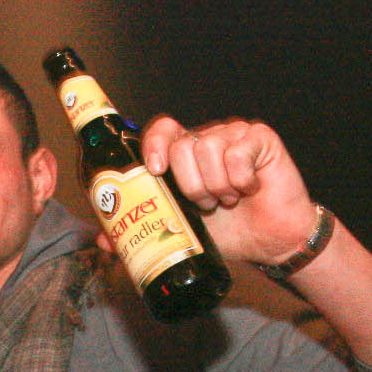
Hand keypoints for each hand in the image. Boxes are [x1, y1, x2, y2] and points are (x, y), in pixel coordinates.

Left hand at [130, 116, 318, 265]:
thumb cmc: (225, 232)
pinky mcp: (260, 139)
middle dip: (189, 185)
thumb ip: (141, 229)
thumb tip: (101, 240)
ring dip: (214, 185)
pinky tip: (248, 190)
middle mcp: (207, 139)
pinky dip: (239, 179)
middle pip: (181, 146)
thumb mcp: (178, 231)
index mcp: (183, 155)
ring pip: (207, 149)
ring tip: (226, 200)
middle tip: (205, 205)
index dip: (154, 144)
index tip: (155, 171)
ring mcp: (234, 135)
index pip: (161, 130)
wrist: (269, 242)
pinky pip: (237, 153)